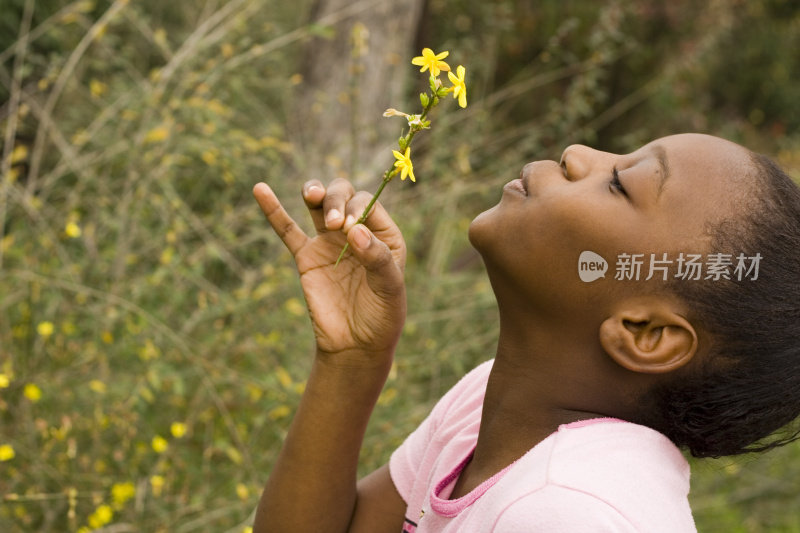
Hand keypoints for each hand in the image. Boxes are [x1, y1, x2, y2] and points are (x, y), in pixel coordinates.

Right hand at [253, 178, 406, 362]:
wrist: (355, 345)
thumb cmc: (382, 316)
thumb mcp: (389, 288)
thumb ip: (377, 258)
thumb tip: (354, 230)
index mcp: (384, 234)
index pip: (367, 204)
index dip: (357, 209)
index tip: (350, 230)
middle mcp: (356, 231)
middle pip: (343, 196)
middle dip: (336, 200)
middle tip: (334, 224)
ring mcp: (329, 242)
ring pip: (319, 204)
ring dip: (315, 192)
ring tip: (312, 195)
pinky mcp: (306, 257)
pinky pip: (288, 230)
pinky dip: (274, 210)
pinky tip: (260, 190)